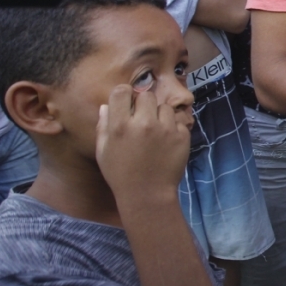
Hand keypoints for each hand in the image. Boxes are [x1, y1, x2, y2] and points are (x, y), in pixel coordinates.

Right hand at [96, 85, 191, 203]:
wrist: (148, 194)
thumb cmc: (121, 173)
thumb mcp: (103, 151)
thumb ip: (103, 125)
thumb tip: (107, 105)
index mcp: (120, 126)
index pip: (122, 91)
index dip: (124, 95)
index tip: (127, 103)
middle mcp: (144, 123)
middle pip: (146, 95)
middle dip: (144, 104)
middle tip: (142, 119)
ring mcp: (165, 129)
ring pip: (165, 107)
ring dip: (160, 115)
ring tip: (156, 131)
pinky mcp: (182, 136)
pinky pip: (179, 120)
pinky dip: (174, 127)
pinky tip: (166, 140)